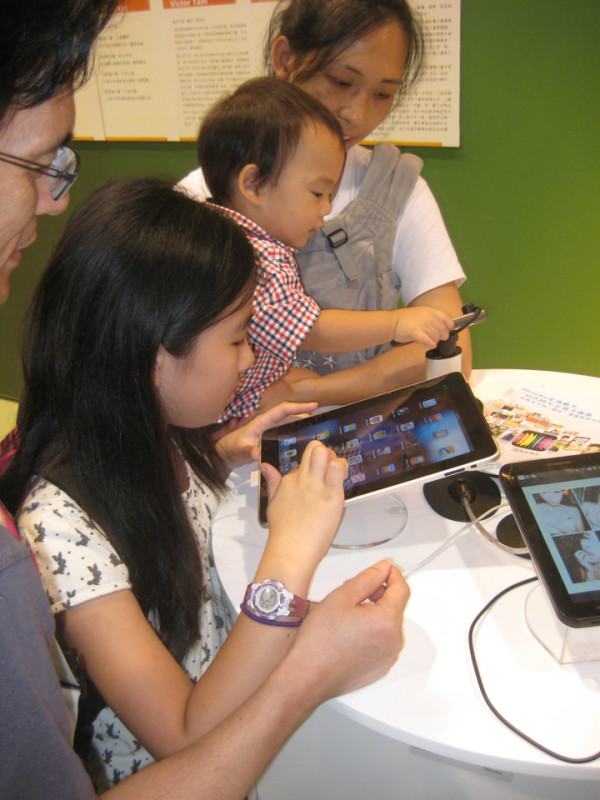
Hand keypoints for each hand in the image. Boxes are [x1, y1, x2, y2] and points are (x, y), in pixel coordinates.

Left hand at [215, 402, 317, 469]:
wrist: (225, 454)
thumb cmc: (231, 449)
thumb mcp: (239, 451)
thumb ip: (248, 452)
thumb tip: (257, 453)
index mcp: (262, 422)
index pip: (283, 410)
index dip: (298, 406)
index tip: (313, 405)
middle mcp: (267, 423)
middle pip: (289, 414)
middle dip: (304, 413)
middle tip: (319, 418)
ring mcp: (269, 429)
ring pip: (288, 422)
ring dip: (301, 422)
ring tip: (315, 427)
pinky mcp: (270, 437)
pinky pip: (285, 431)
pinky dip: (295, 431)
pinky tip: (303, 438)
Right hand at [259, 440, 347, 572]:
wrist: (290, 549)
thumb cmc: (284, 532)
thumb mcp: (272, 503)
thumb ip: (272, 482)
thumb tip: (265, 466)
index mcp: (289, 480)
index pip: (305, 461)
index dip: (314, 466)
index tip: (319, 476)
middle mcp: (302, 478)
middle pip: (314, 448)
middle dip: (324, 453)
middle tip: (329, 469)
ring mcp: (315, 485)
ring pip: (325, 452)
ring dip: (334, 458)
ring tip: (338, 474)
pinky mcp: (330, 494)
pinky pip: (338, 468)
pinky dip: (342, 468)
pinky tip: (342, 480)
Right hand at [286, 560, 409, 702]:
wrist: (308, 676)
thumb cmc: (319, 642)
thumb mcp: (341, 597)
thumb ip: (367, 578)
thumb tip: (383, 568)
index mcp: (386, 622)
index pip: (402, 589)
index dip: (392, 573)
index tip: (383, 568)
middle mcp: (394, 641)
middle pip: (395, 606)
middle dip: (378, 593)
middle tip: (354, 592)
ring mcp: (388, 656)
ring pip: (388, 623)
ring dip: (374, 612)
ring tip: (347, 614)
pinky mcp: (381, 666)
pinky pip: (383, 640)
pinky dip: (372, 631)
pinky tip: (349, 632)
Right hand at [392, 305, 452, 348]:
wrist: (392, 322)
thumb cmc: (405, 319)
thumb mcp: (421, 312)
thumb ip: (432, 318)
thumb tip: (442, 327)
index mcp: (430, 311)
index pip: (446, 318)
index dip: (449, 326)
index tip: (448, 330)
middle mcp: (427, 317)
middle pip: (442, 330)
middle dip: (442, 336)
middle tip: (438, 338)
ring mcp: (421, 325)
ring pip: (436, 337)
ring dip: (435, 341)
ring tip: (431, 341)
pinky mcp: (415, 333)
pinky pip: (428, 341)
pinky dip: (430, 344)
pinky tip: (429, 344)